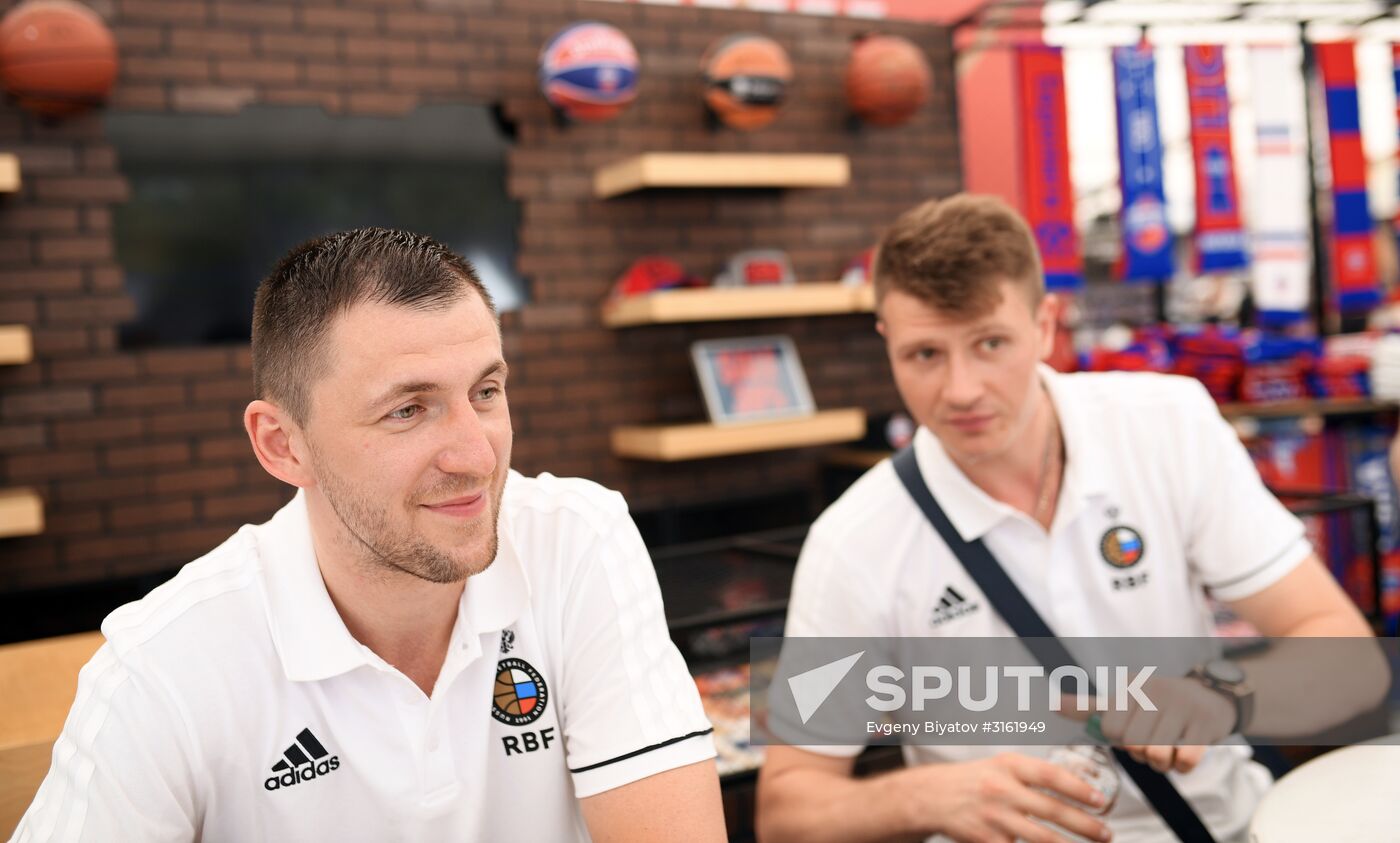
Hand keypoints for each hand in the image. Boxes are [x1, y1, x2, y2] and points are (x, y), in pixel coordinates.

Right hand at [911, 753, 1111, 842]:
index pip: (1049, 775)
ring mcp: (993, 817)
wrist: (933, 796)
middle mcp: (1001, 789)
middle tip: (1105, 832)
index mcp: (1008, 765)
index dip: (1078, 788)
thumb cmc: (975, 779)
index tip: (1100, 800)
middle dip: (1084, 824)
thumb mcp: (1002, 764)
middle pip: (1050, 810)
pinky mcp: (986, 840)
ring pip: (1040, 837)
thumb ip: (1033, 773)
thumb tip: (1077, 785)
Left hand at [1065, 677, 1233, 773]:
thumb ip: (1090, 708)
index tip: (1133, 733)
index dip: (1120, 740)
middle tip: (1151, 744)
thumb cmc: (1158, 703)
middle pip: (1134, 745)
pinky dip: (1183, 766)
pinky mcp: (1206, 725)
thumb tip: (1052, 705)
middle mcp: (1157, 692)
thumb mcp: (1124, 700)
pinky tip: (1184, 753)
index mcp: (1133, 687)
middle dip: (1140, 754)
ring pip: (1158, 755)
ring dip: (1161, 763)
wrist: (1210, 696)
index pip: (1110, 728)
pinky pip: (1186, 761)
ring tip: (1167, 750)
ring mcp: (1183, 707)